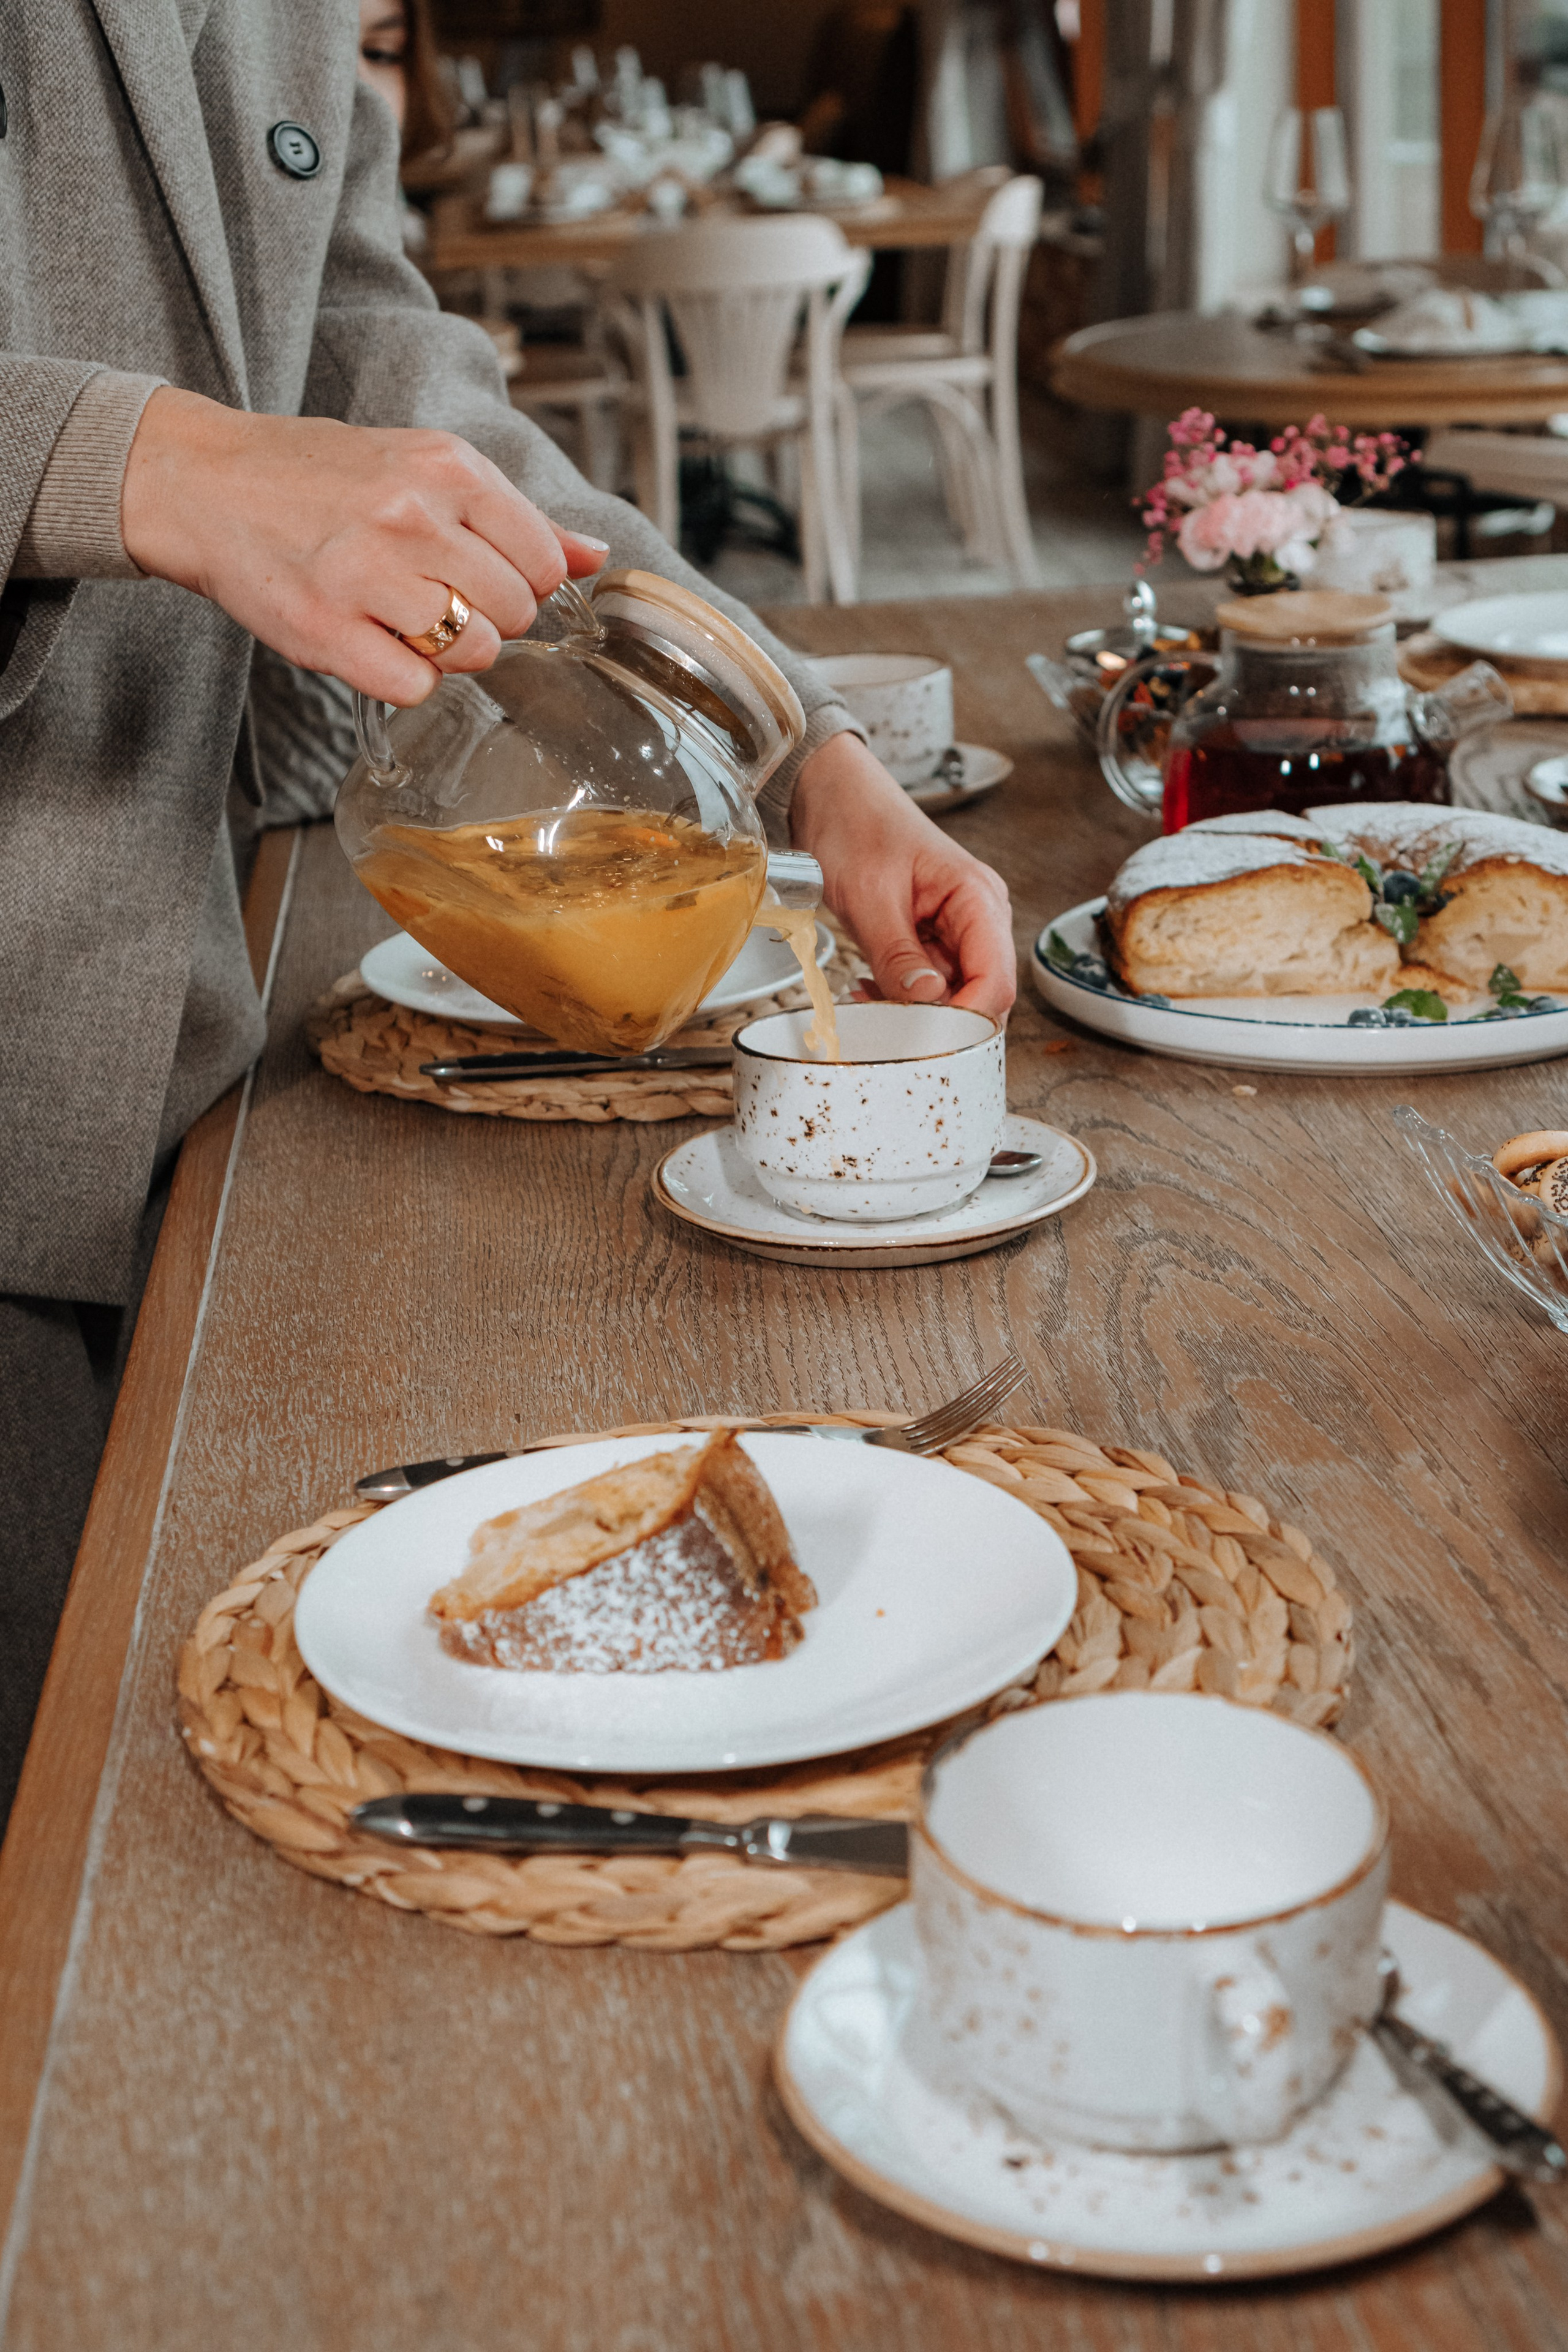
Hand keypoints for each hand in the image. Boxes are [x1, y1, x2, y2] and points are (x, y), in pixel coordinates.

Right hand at [121, 386, 607, 702]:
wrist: (204, 482)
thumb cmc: (317, 478)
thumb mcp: (423, 467)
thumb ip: (514, 515)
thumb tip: (594, 555)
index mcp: (446, 468)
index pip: (543, 560)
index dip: (523, 583)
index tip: (483, 577)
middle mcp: (411, 515)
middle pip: (515, 611)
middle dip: (488, 620)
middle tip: (436, 600)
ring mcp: (367, 574)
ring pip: (474, 652)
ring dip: (450, 653)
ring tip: (402, 619)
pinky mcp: (326, 630)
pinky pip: (415, 687)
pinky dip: (406, 679)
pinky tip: (374, 643)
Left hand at [788, 733, 1015, 1019]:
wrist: (830, 794)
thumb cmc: (855, 825)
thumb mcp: (870, 896)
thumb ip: (898, 954)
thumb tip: (926, 1002)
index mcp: (977, 899)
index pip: (996, 981)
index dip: (965, 1018)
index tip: (922, 1037)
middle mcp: (979, 917)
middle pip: (982, 995)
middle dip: (939, 1020)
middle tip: (887, 1024)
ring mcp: (956, 930)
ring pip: (953, 995)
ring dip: (914, 1010)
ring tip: (867, 998)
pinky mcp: (931, 938)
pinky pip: (928, 983)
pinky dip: (900, 995)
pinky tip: (869, 988)